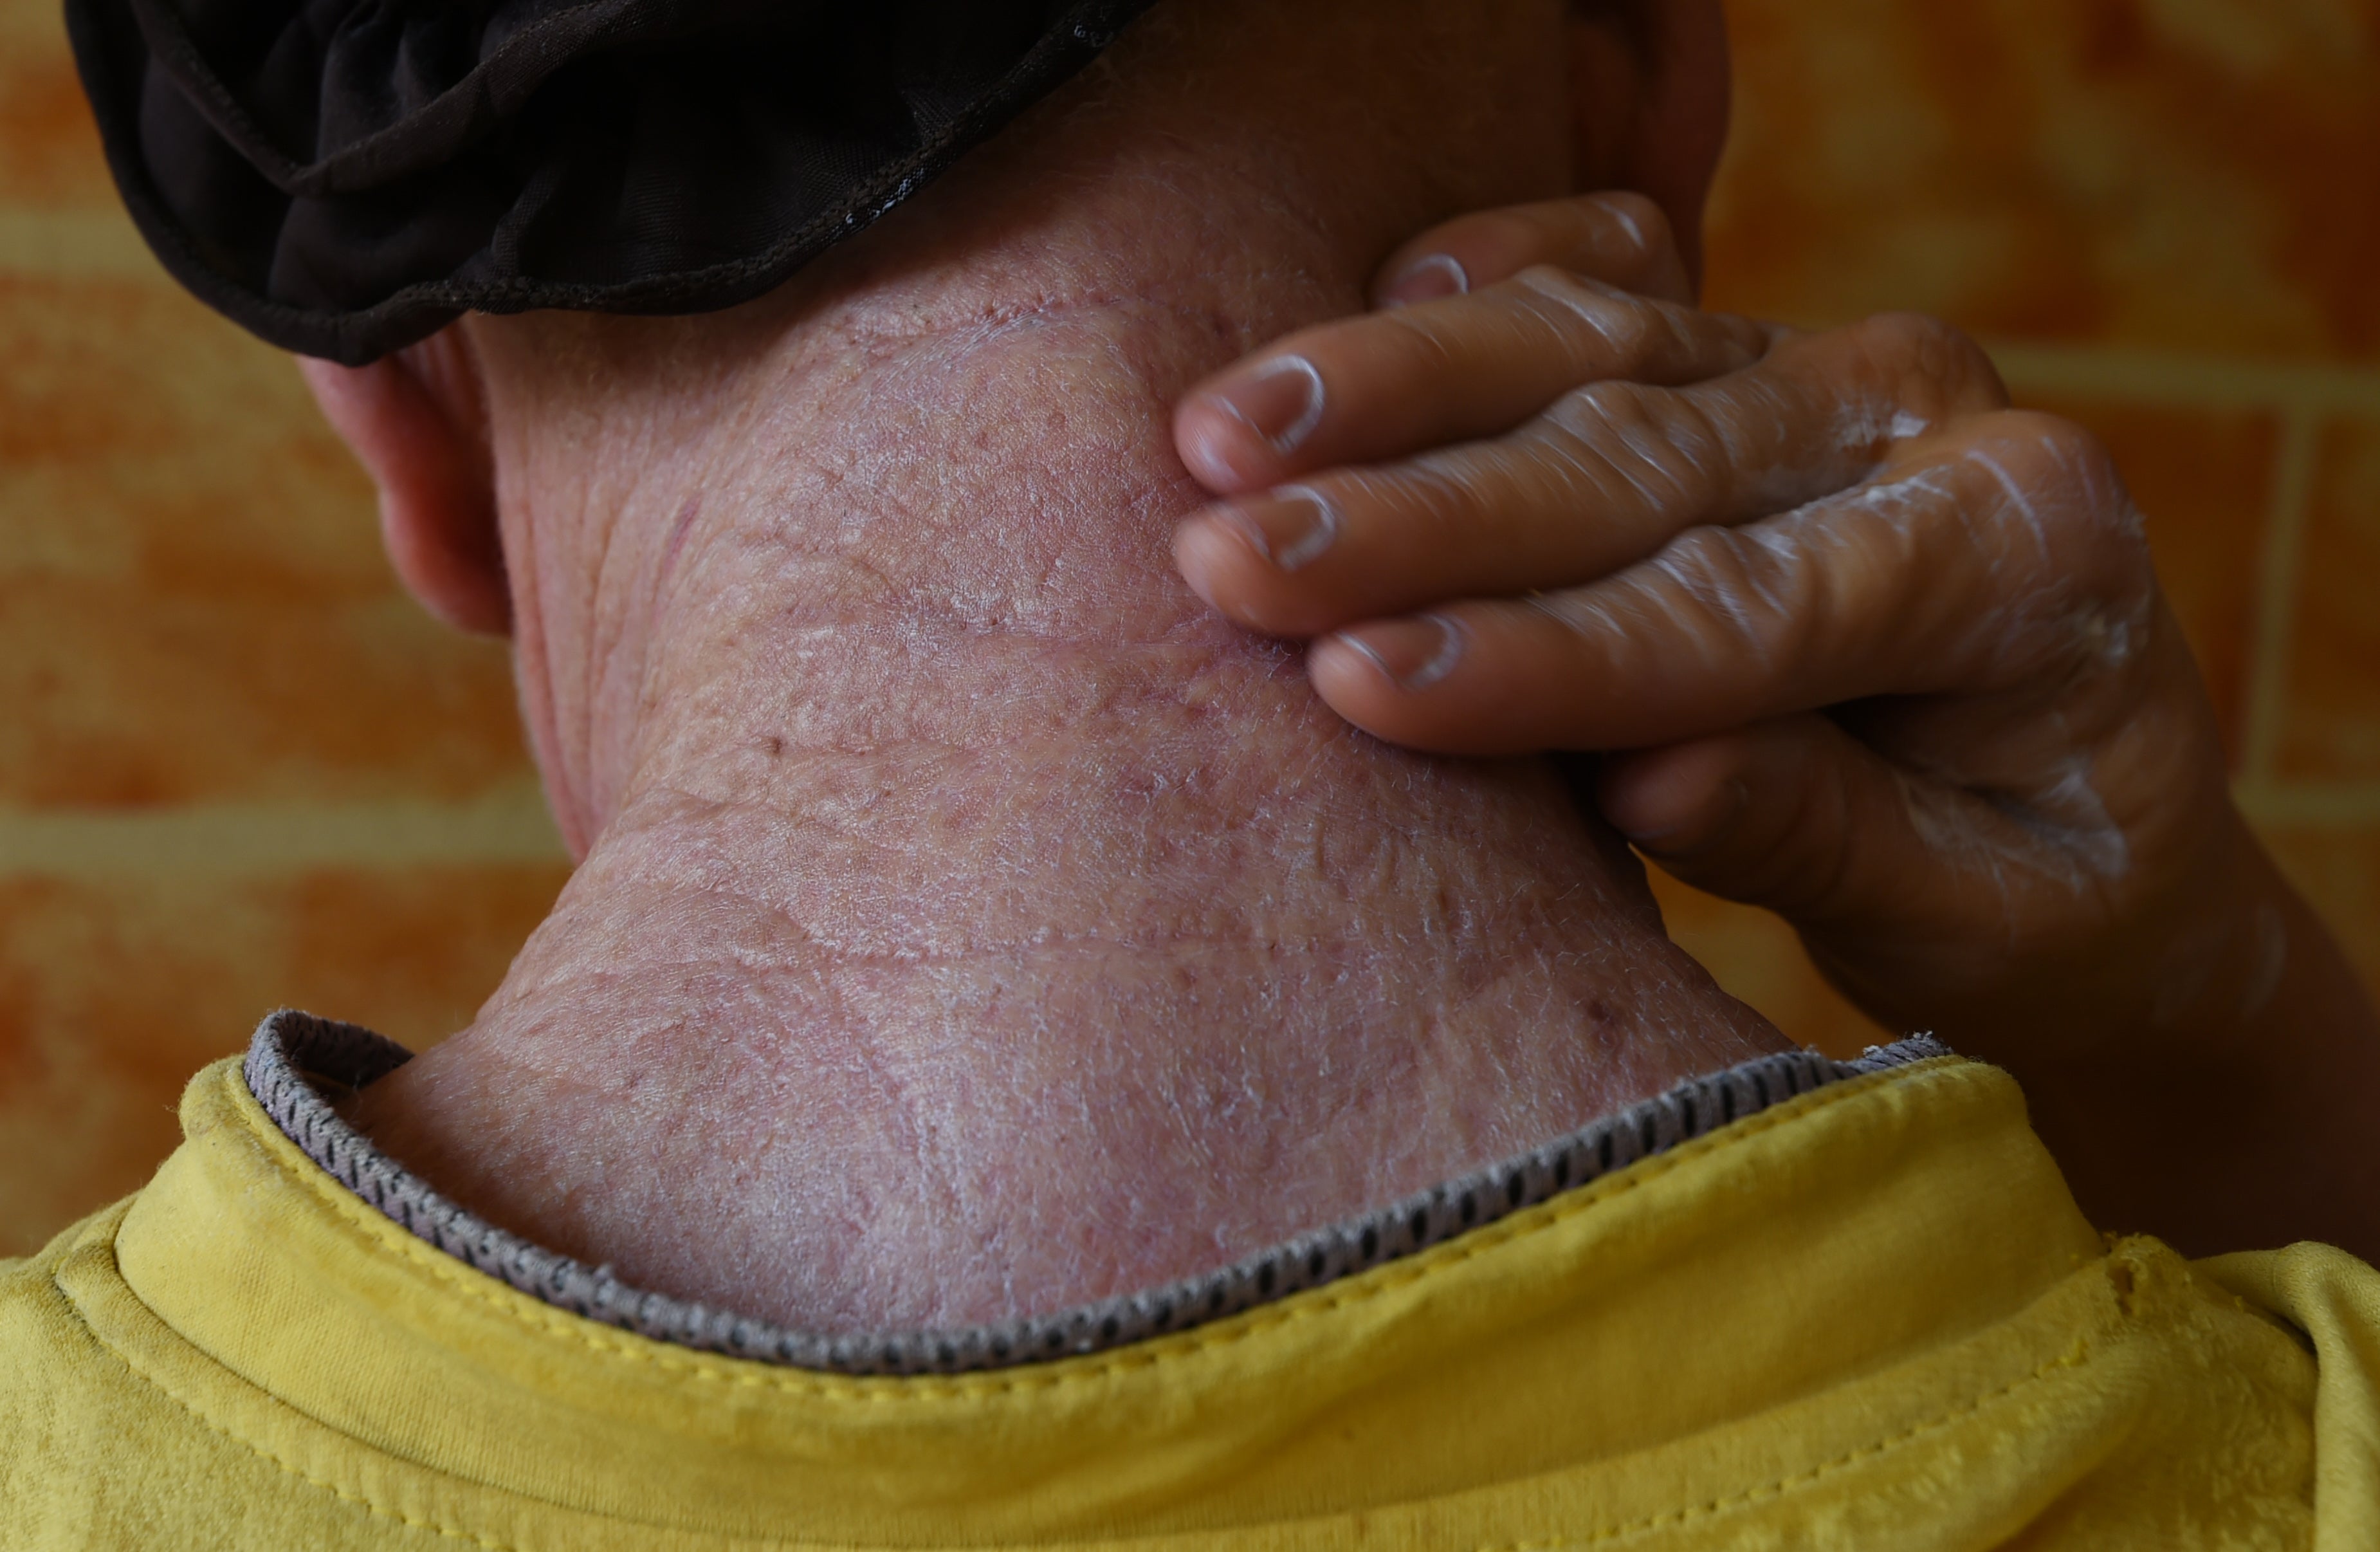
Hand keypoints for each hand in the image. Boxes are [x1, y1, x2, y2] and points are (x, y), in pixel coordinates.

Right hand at [1169, 192, 2379, 1255]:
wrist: (2097, 817)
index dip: (1541, 651)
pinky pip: (1608, 271)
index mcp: (2018, 548)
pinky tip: (1376, 290)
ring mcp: (1820, 367)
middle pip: (1633, 455)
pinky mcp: (1738, 350)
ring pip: (1588, 348)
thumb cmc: (2032, 894)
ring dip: (1394, 388)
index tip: (1362, 681)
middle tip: (1231, 558)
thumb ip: (1818, 830)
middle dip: (1418, 512)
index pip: (1737, 606)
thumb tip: (1640, 776)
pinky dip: (1492, 270)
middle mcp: (1919, 419)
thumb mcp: (1968, 914)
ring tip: (1222, 436)